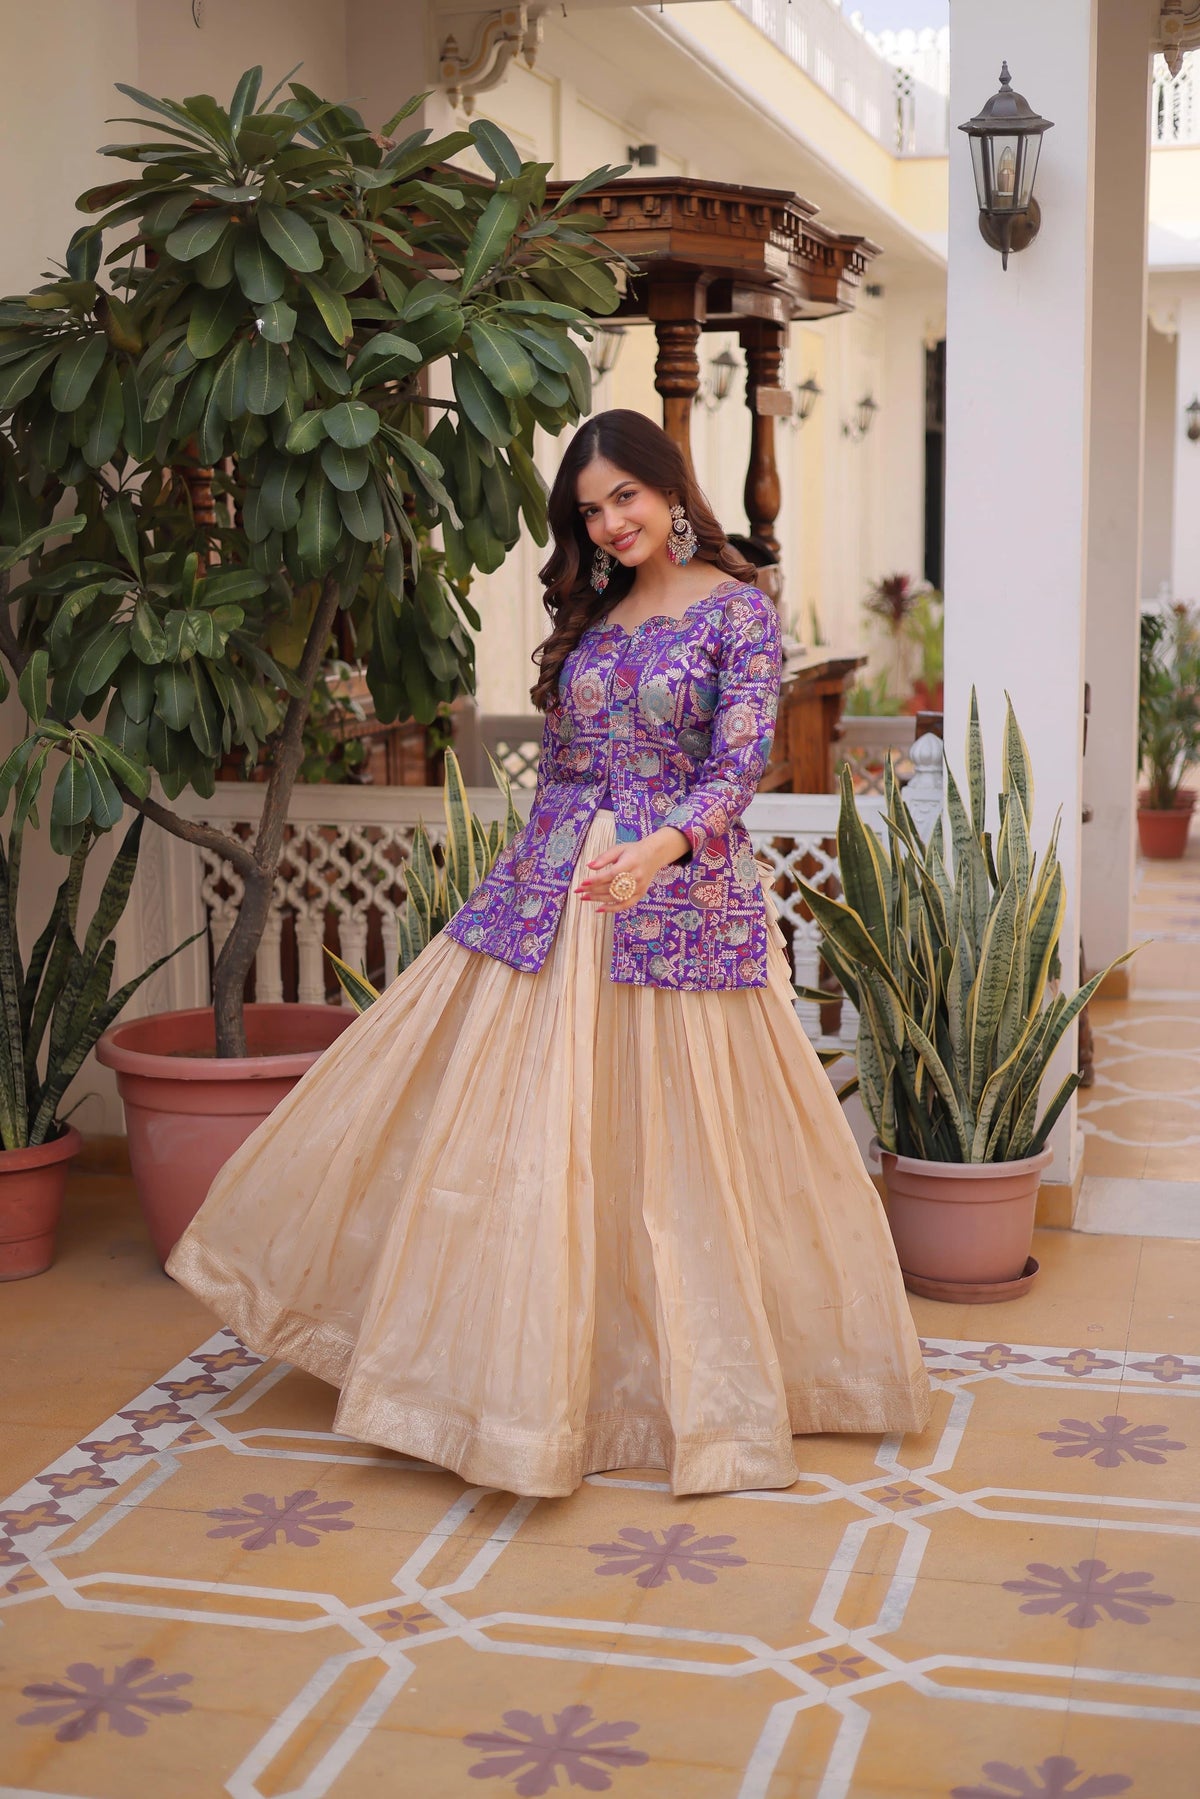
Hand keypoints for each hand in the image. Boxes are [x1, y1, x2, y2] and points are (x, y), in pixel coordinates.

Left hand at [574, 827, 689, 911]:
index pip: (611, 874)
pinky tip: (600, 909)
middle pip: (612, 887)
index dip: (596, 880)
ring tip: (584, 898)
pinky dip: (612, 909)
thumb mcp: (618, 849)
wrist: (654, 855)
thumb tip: (589, 866)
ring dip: (599, 899)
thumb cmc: (633, 851)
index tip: (582, 883)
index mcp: (631, 862)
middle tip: (578, 891)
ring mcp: (639, 887)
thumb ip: (604, 858)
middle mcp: (636, 876)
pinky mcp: (641, 894)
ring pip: (617, 897)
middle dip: (593, 890)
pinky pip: (625, 905)